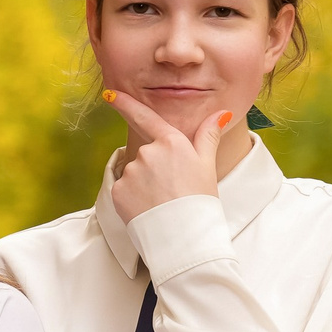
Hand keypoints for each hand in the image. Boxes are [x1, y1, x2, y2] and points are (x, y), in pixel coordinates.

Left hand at [104, 92, 228, 222]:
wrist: (185, 237)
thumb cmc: (200, 201)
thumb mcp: (207, 166)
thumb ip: (208, 136)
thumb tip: (221, 113)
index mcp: (171, 142)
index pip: (144, 117)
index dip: (125, 103)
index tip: (109, 94)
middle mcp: (148, 152)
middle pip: (146, 154)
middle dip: (155, 168)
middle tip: (172, 189)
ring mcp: (131, 171)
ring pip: (135, 173)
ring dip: (144, 184)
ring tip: (162, 202)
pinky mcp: (118, 191)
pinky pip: (124, 190)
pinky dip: (133, 198)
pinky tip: (148, 209)